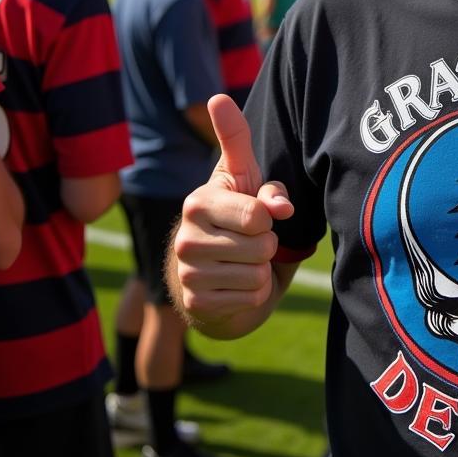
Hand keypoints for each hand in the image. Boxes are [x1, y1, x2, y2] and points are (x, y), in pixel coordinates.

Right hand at [171, 94, 293, 332]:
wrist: (215, 272)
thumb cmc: (238, 215)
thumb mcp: (248, 181)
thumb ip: (254, 162)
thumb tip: (251, 155)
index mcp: (199, 199)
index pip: (258, 214)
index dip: (271, 216)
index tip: (259, 213)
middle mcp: (186, 235)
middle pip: (262, 244)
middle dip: (267, 244)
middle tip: (251, 241)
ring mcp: (186, 271)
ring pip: (257, 272)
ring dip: (261, 269)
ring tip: (243, 261)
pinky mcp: (194, 302)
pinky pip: (250, 297)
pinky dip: (254, 293)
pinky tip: (236, 284)